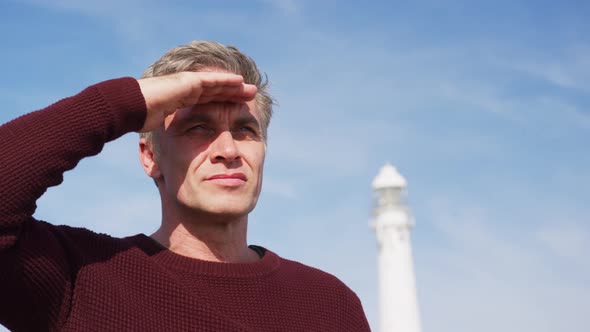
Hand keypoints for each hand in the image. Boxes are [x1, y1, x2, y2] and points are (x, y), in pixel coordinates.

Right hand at [137, 71, 256, 131]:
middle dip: (234, 93)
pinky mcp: (188, 81)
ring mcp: (187, 83)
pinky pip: (211, 80)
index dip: (224, 102)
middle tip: (252, 95)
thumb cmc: (141, 118)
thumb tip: (175, 150)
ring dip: (235, 86)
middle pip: (217, 91)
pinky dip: (226, 80)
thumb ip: (173, 131)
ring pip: (217, 84)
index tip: (239, 107)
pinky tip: (240, 82)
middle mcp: (187, 90)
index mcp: (182, 100)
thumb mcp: (163, 127)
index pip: (208, 101)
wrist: (131, 107)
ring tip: (251, 89)